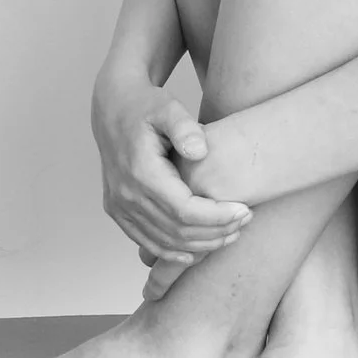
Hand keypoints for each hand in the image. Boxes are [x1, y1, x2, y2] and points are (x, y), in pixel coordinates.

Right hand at [91, 73, 251, 265]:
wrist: (113, 109)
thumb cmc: (145, 106)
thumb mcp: (167, 106)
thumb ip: (184, 126)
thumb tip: (200, 151)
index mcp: (140, 171)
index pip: (184, 210)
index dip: (217, 217)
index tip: (244, 211)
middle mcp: (125, 194)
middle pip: (177, 230)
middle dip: (216, 232)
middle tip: (245, 222)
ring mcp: (119, 206)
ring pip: (164, 242)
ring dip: (200, 245)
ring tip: (231, 234)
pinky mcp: (118, 211)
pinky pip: (147, 242)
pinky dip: (174, 251)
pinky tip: (199, 250)